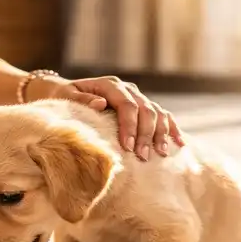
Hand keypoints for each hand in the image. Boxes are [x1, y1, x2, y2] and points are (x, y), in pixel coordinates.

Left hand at [28, 75, 184, 159]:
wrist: (64, 91)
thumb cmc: (62, 97)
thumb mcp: (65, 96)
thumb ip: (81, 99)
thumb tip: (100, 104)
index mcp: (109, 85)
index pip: (126, 105)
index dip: (130, 126)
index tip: (128, 147)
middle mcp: (126, 88)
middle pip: (145, 110)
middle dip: (146, 134)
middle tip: (143, 156)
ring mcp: (136, 96)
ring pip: (157, 112)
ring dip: (161, 133)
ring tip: (161, 153)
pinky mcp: (142, 106)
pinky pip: (162, 115)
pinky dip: (171, 128)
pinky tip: (179, 142)